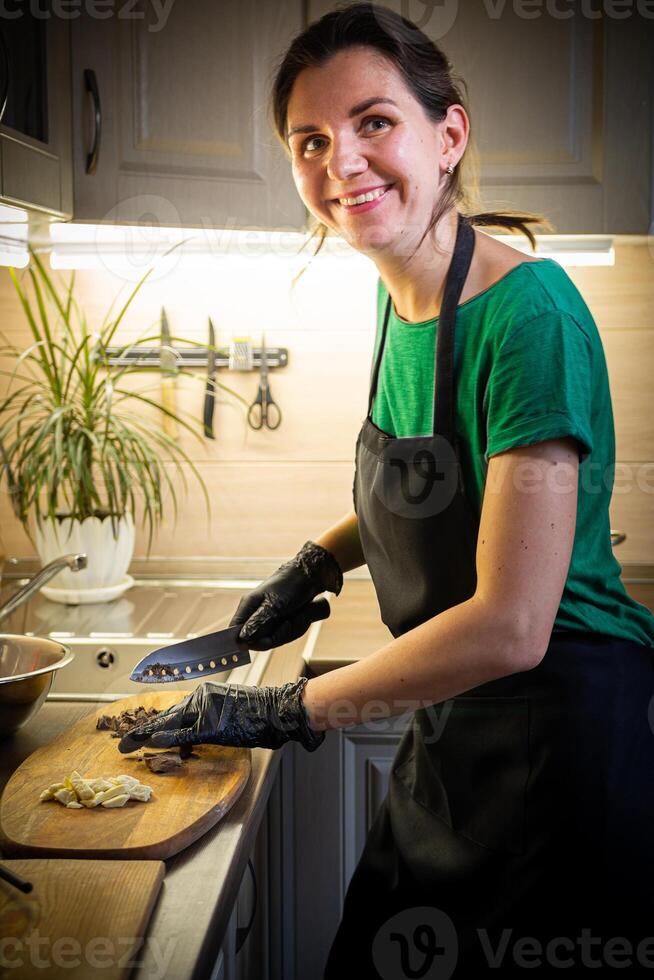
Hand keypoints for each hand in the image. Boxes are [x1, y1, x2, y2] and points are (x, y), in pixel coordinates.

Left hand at [117, 677, 323, 753]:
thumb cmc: (258, 714)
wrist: (279, 710)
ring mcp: (207, 709)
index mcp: (204, 694)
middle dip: (142, 729)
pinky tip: (150, 743)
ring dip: (147, 735)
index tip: (134, 732)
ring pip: (171, 723)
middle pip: (166, 715)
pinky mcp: (213, 724)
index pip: (173, 711)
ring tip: (128, 744)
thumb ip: (204, 725)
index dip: (152, 723)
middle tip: (121, 741)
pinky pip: (184, 733)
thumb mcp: (226, 717)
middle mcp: (202, 697)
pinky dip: (166, 739)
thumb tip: (183, 740)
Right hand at [229, 540, 342, 649]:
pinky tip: (302, 616)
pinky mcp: (280, 621)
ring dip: (291, 629)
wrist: (310, 576)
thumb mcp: (274, 604)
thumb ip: (257, 622)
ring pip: (275, 639)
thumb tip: (241, 639)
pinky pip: (286, 634)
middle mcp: (255, 614)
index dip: (248, 641)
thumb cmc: (290, 584)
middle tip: (289, 622)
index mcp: (248, 606)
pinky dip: (297, 627)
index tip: (267, 640)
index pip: (235, 631)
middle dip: (278, 635)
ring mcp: (268, 619)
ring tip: (299, 615)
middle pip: (258, 640)